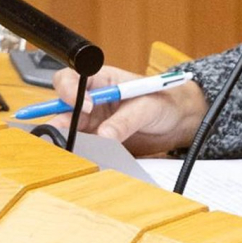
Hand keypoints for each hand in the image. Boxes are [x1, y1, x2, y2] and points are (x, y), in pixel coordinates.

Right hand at [48, 64, 208, 156]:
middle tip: (66, 140)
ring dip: (71, 144)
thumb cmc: (166, 102)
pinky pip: (85, 150)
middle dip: (60, 125)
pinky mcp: (100, 143)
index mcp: (102, 81)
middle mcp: (92, 102)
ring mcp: (94, 124)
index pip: (71, 80)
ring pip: (70, 134)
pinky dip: (84, 157)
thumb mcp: (148, 106)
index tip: (86, 107)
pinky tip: (91, 162)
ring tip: (79, 154)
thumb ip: (126, 120)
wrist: (180, 122)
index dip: (70, 91)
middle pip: (63, 111)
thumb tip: (104, 136)